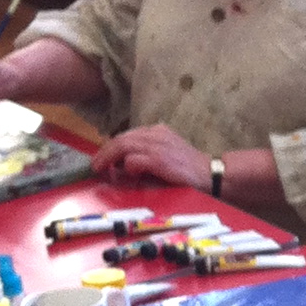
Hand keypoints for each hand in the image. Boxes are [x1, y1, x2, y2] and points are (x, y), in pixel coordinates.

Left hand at [87, 123, 211, 189]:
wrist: (210, 175)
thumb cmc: (188, 170)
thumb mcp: (166, 155)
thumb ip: (147, 155)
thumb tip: (121, 163)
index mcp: (158, 131)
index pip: (128, 135)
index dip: (112, 146)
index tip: (103, 157)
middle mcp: (156, 134)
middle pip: (121, 138)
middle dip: (104, 152)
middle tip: (95, 165)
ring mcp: (157, 145)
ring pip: (122, 145)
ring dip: (108, 158)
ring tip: (100, 169)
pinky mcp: (158, 159)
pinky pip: (132, 160)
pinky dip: (126, 167)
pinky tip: (126, 173)